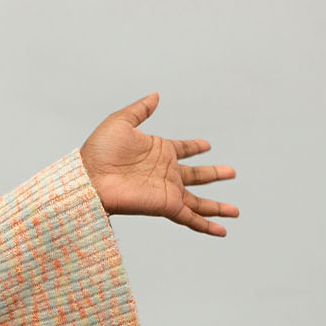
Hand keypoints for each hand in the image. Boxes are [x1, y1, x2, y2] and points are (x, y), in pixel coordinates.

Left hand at [79, 93, 238, 236]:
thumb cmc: (99, 151)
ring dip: (218, 206)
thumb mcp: (121, 121)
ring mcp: (168, 191)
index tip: (207, 145)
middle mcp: (166, 173)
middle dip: (214, 174)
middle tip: (232, 172)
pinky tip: (222, 230)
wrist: (89, 178)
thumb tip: (155, 95)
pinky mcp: (166, 206)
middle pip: (197, 175)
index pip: (183, 149)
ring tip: (236, 211)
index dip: (195, 147)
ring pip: (199, 202)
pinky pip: (191, 218)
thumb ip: (141, 109)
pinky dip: (207, 225)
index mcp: (159, 151)